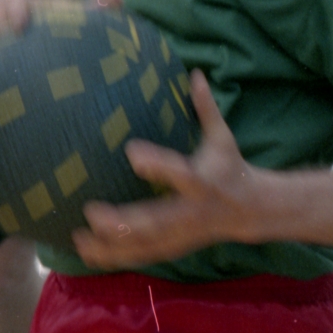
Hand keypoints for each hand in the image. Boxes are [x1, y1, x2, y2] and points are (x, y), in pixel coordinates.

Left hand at [73, 70, 262, 266]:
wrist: (253, 210)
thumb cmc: (230, 166)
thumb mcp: (223, 136)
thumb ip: (206, 108)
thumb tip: (196, 73)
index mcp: (203, 182)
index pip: (181, 174)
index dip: (158, 166)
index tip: (131, 153)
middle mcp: (191, 212)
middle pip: (157, 222)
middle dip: (124, 222)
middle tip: (90, 212)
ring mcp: (183, 235)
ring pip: (146, 247)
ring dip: (112, 248)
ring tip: (79, 240)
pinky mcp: (176, 248)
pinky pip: (144, 257)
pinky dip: (116, 259)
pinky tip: (87, 255)